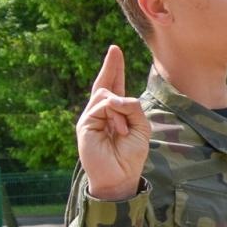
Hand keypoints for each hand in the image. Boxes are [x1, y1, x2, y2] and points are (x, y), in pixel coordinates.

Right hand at [77, 45, 149, 199]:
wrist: (119, 176)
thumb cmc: (131, 155)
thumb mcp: (141, 127)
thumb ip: (133, 108)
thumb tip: (115, 96)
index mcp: (116, 113)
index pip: (114, 87)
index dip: (115, 69)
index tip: (115, 51)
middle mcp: (101, 113)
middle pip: (104, 84)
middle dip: (111, 67)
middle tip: (115, 49)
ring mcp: (91, 118)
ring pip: (107, 95)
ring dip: (121, 110)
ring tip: (124, 132)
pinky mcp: (85, 125)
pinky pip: (102, 107)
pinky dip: (114, 115)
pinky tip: (119, 131)